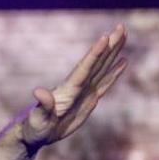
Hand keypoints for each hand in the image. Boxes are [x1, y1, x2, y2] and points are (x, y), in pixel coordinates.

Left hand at [21, 24, 127, 150]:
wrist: (36, 133)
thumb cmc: (35, 127)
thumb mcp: (38, 118)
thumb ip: (43, 105)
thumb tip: (38, 92)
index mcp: (68, 90)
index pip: (83, 69)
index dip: (94, 54)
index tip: (104, 37)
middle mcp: (78, 86)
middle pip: (97, 62)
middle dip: (109, 45)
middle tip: (121, 27)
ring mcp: (84, 91)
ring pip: (103, 67)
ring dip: (113, 51)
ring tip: (122, 34)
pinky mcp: (89, 99)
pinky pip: (105, 82)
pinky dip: (115, 71)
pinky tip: (123, 60)